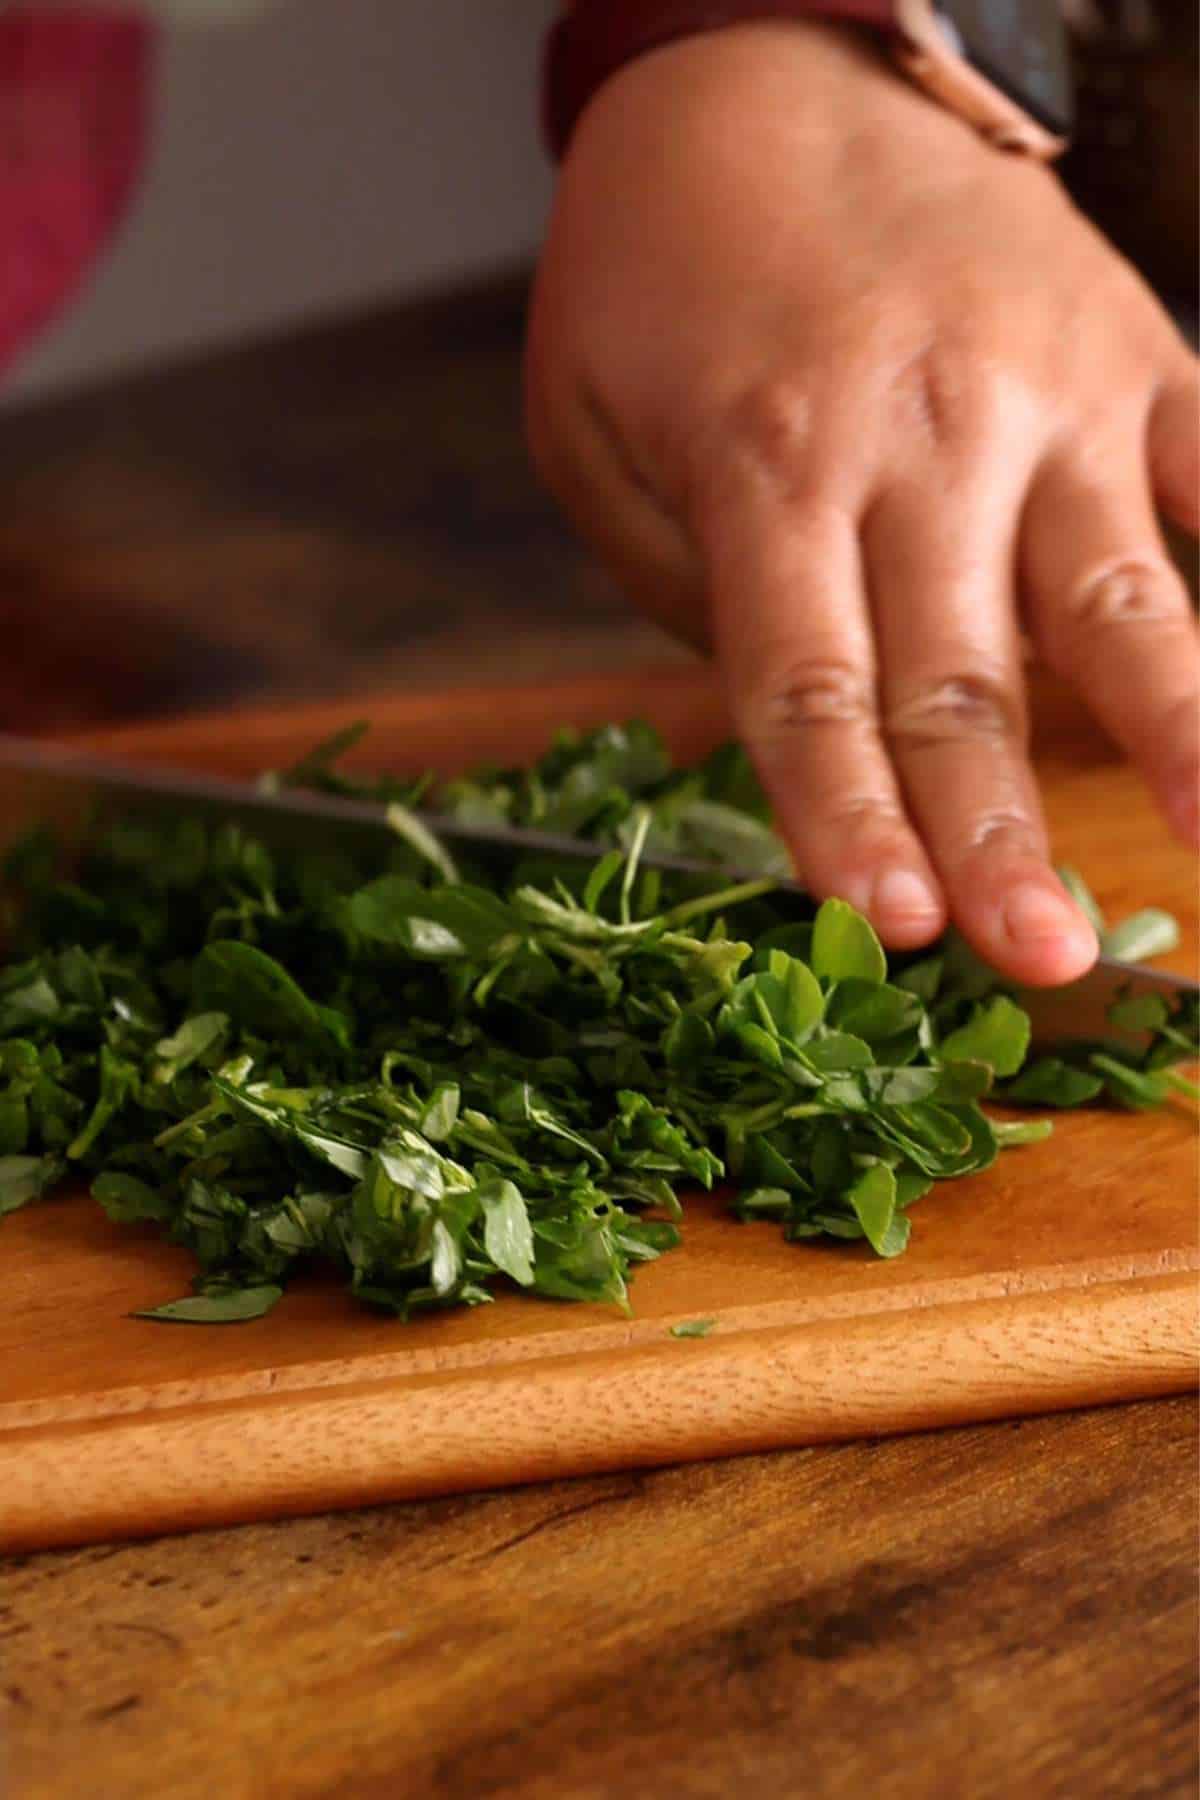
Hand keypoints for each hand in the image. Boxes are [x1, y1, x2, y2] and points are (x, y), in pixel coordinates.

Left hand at [525, 21, 1198, 983]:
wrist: (766, 76)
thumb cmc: (660, 280)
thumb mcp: (593, 435)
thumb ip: (685, 589)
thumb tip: (805, 726)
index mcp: (769, 469)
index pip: (810, 688)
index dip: (846, 819)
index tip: (882, 932)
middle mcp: (920, 440)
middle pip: (962, 679)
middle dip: (994, 836)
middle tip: (1034, 964)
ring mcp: (1046, 394)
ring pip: (1122, 599)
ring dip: (1174, 737)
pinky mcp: (1134, 350)